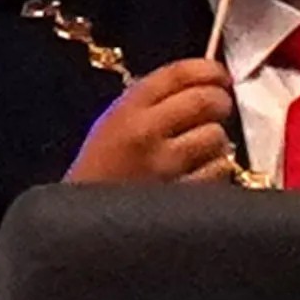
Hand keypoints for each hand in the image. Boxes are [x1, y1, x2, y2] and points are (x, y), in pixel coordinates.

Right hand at [62, 58, 241, 183]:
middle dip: (218, 103)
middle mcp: (144, 132)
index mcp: (124, 111)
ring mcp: (165, 165)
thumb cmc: (97, 177)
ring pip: (216, 136)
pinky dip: (215, 172)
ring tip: (198, 152)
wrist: (79, 229)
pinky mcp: (182, 196)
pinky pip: (219, 170)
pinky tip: (197, 177)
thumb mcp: (110, 128)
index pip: (177, 73)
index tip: (221, 76)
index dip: (208, 70)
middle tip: (216, 111)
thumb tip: (202, 85)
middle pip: (206, 100)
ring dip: (214, 142)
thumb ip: (149, 105)